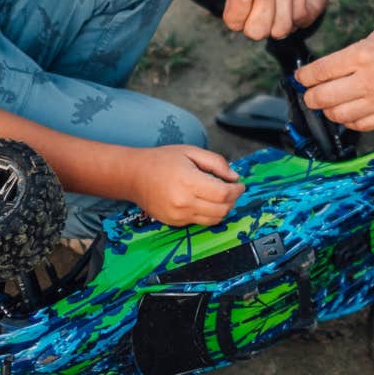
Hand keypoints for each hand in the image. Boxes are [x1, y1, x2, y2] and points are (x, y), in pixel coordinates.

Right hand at [130, 145, 244, 225]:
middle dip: (233, 200)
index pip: (223, 194)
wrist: (134, 176)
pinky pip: (200, 222)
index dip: (237, 190)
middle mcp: (183, 202)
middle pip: (222, 210)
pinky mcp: (174, 223)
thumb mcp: (191, 151)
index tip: (240, 184)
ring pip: (213, 219)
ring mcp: (178, 215)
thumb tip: (234, 177)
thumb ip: (216, 163)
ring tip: (221, 196)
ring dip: (223, 209)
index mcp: (188, 182)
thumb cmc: (162, 160)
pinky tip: (205, 201)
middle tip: (233, 190)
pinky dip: (209, 213)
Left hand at [299, 18, 373, 130]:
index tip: (301, 78)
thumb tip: (334, 70)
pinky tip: (350, 114)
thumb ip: (354, 54)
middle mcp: (369, 81)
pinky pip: (362, 126)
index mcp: (362, 55)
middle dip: (310, 97)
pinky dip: (350, 122)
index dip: (304, 76)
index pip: (320, 72)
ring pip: (339, 116)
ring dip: (328, 111)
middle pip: (323, 97)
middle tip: (309, 94)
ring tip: (328, 105)